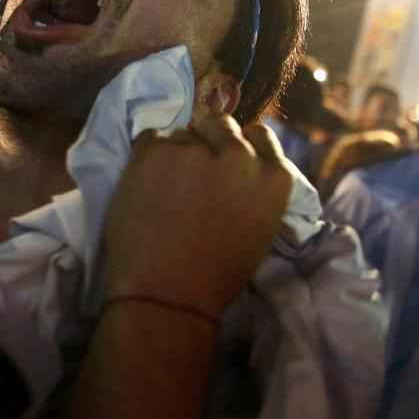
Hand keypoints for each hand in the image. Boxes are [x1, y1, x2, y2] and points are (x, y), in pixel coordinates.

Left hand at [103, 117, 291, 315]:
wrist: (167, 293)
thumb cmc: (216, 273)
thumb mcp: (258, 227)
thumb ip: (253, 187)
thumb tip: (239, 161)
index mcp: (272, 178)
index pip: (259, 135)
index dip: (239, 143)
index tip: (225, 156)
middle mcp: (237, 156)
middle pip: (220, 125)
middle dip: (207, 140)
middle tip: (192, 169)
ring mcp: (193, 150)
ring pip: (182, 134)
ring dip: (176, 152)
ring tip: (165, 185)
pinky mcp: (153, 152)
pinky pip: (151, 138)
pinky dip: (148, 155)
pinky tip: (146, 182)